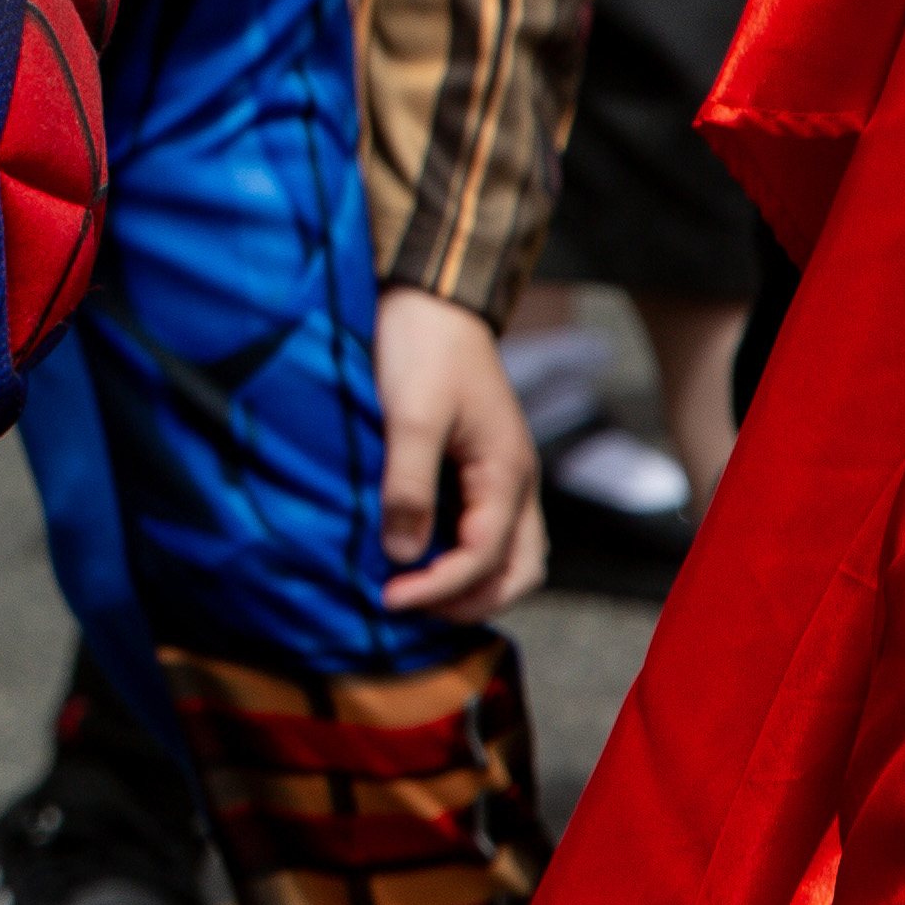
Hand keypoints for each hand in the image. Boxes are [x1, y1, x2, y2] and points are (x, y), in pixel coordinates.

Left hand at [376, 288, 549, 619]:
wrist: (430, 297)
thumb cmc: (423, 348)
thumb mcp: (410, 416)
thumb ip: (409, 486)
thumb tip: (405, 554)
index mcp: (507, 474)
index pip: (484, 558)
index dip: (438, 588)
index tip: (388, 597)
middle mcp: (514, 483)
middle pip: (515, 572)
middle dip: (468, 600)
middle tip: (408, 607)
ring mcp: (499, 476)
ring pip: (506, 555)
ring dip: (467, 584)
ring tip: (412, 592)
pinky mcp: (477, 466)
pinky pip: (482, 529)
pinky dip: (459, 555)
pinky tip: (416, 556)